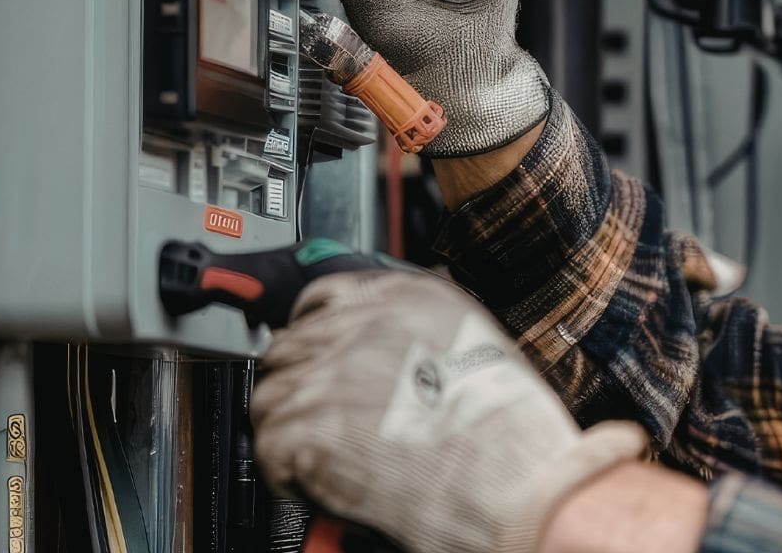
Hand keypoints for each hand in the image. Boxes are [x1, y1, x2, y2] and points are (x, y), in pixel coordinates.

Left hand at [251, 270, 647, 552]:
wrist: (513, 484)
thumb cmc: (511, 434)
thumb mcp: (478, 346)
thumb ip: (422, 334)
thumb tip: (387, 353)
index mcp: (407, 297)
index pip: (325, 297)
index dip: (315, 336)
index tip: (316, 358)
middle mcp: (361, 324)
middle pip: (289, 346)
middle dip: (300, 386)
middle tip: (324, 423)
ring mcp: (326, 372)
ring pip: (270, 397)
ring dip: (292, 431)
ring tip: (330, 459)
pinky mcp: (304, 426)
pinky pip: (268, 448)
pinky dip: (289, 474)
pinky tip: (325, 484)